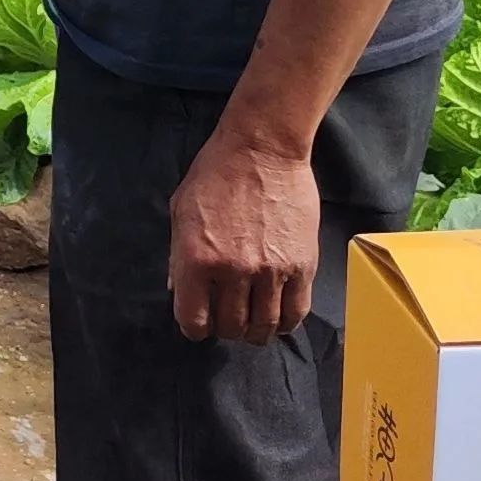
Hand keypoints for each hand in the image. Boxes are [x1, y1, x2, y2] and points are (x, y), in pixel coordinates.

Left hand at [170, 120, 319, 343]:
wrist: (263, 149)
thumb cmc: (216, 174)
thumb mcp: (181, 211)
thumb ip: (178, 256)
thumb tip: (177, 290)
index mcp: (196, 259)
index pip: (193, 320)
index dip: (194, 327)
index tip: (199, 322)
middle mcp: (233, 270)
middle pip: (230, 327)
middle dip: (225, 329)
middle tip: (227, 319)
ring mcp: (271, 270)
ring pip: (264, 326)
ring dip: (255, 332)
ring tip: (253, 323)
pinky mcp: (302, 265)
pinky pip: (296, 312)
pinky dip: (284, 322)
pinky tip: (276, 316)